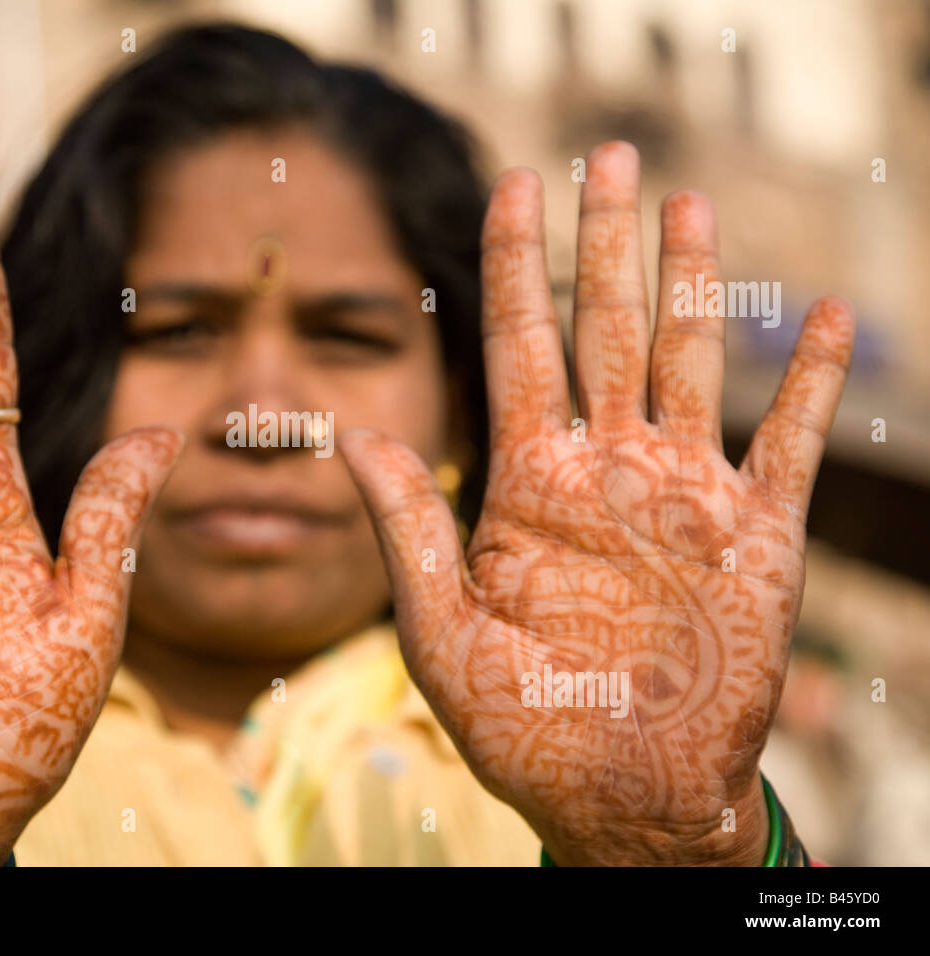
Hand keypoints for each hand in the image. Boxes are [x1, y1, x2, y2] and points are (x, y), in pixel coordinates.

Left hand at [341, 141, 853, 864]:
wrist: (619, 799)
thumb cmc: (521, 729)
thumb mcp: (440, 632)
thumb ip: (407, 528)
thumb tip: (350, 432)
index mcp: (527, 482)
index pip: (518, 346)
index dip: (515, 264)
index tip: (512, 185)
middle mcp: (604, 470)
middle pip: (602, 328)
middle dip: (603, 242)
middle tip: (608, 155)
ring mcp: (682, 495)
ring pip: (688, 360)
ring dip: (694, 281)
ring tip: (689, 203)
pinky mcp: (756, 537)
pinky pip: (787, 443)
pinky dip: (808, 382)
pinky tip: (823, 316)